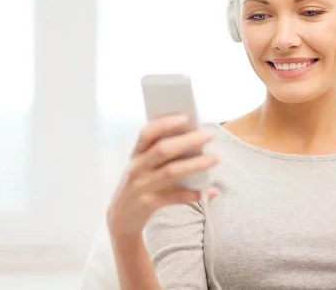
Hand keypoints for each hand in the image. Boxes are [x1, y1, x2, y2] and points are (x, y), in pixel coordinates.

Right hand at [106, 114, 220, 239]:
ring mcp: (142, 186)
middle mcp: (137, 168)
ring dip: (195, 164)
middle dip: (187, 141)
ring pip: (171, 172)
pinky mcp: (149, 203)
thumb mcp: (142, 166)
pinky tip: (211, 191)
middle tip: (209, 135)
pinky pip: (175, 197)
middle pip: (162, 150)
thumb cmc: (139, 184)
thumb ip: (159, 152)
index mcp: (137, 154)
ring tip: (215, 158)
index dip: (165, 123)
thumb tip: (193, 138)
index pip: (147, 133)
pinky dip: (194, 194)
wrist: (121, 218)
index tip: (186, 117)